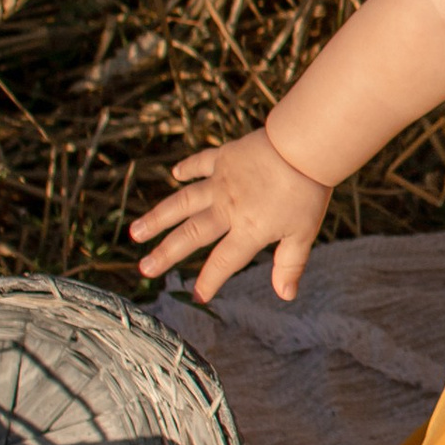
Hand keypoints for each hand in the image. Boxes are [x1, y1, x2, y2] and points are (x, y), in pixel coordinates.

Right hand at [128, 126, 330, 304]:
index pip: (223, 262)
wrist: (304, 147)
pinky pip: (201, 163)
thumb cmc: (307, 192)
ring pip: (183, 202)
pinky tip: (175, 174)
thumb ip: (290, 264)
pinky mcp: (225, 157)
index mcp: (248, 230)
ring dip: (158, 217)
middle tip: (144, 268)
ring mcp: (222, 182)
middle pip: (191, 235)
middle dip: (166, 254)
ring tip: (136, 231)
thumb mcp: (303, 234)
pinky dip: (187, 168)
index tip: (197, 296)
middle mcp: (227, 208)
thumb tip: (285, 296)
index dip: (209, 281)